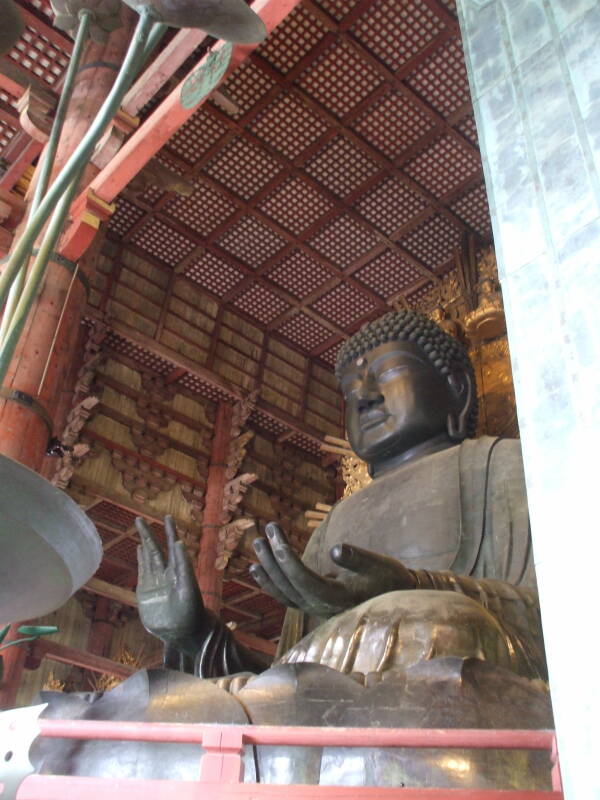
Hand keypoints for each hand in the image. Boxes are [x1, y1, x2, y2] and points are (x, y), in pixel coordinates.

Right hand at [136, 516, 203, 644]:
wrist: (183, 633)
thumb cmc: (191, 611)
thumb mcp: (188, 587)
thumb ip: (184, 566)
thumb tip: (179, 543)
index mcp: (179, 570)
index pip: (173, 546)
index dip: (170, 532)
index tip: (167, 517)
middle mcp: (166, 573)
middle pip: (156, 549)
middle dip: (149, 534)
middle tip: (139, 518)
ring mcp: (155, 582)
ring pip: (148, 558)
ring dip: (144, 543)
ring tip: (140, 529)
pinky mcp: (145, 593)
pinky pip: (142, 572)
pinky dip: (140, 559)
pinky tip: (139, 549)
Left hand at [250, 522, 415, 617]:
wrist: (394, 598)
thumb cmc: (388, 578)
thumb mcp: (380, 565)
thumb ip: (357, 558)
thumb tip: (335, 550)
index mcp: (337, 597)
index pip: (304, 579)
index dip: (287, 558)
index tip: (275, 536)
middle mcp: (321, 607)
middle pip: (289, 585)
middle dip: (273, 558)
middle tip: (264, 532)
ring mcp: (315, 608)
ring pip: (283, 592)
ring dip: (267, 569)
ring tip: (257, 544)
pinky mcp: (312, 604)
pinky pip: (285, 595)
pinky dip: (269, 582)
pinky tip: (257, 567)